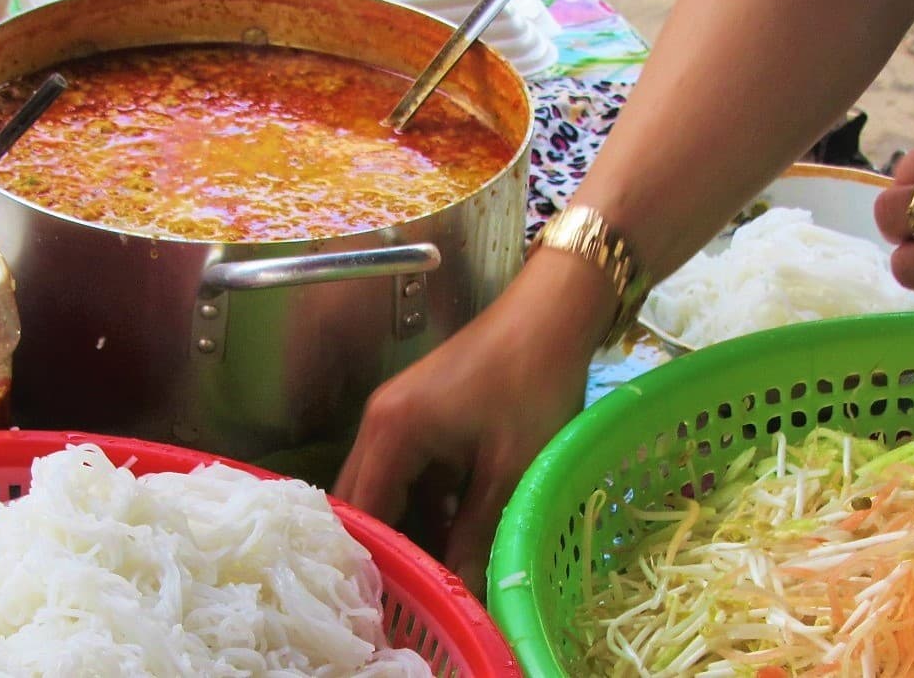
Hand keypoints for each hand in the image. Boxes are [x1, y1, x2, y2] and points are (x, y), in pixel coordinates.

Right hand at [332, 250, 612, 593]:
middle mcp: (379, 421)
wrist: (551, 315)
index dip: (375, 558)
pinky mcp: (417, 414)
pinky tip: (455, 529)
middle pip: (362, 499)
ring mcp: (396, 415)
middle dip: (386, 544)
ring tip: (436, 565)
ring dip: (407, 525)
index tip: (394, 598)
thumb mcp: (509, 469)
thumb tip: (464, 592)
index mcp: (391, 431)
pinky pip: (405, 471)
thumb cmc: (532, 384)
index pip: (362, 511)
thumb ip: (479, 534)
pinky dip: (422, 502)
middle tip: (412, 589)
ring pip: (385, 487)